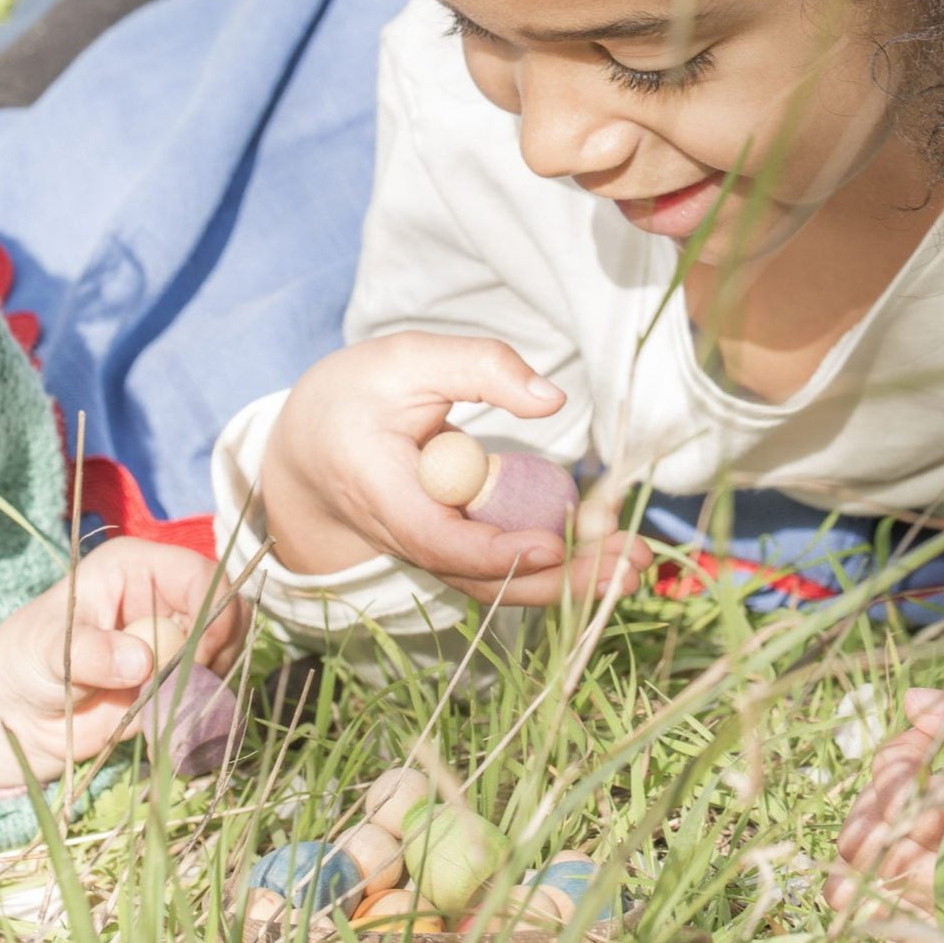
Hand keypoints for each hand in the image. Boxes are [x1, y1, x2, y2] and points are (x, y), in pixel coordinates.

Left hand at [0, 538, 246, 789]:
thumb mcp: (46, 651)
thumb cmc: (23, 661)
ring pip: (228, 654)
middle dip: (217, 653)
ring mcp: (176, 639)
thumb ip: (90, 652)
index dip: (212, 614)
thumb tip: (141, 660)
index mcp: (137, 567)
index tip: (197, 659)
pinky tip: (168, 722)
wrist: (14, 716)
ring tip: (163, 707)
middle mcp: (164, 597)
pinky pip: (213, 692)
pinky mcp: (179, 680)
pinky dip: (202, 710)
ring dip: (209, 685)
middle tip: (182, 689)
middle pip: (229, 613)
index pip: (201, 575)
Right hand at [259, 332, 648, 602]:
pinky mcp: (449, 551)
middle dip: (557, 580)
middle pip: (478, 577)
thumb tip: (553, 398)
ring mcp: (427, 551)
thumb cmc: (355, 394)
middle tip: (630, 564)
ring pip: (496, 583)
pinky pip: (501, 570)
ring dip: (568, 581)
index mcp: (377, 489)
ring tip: (635, 565)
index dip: (492, 550)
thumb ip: (478, 366)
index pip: (433, 538)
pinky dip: (554, 567)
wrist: (308, 446)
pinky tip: (608, 553)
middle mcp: (401, 536)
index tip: (551, 543)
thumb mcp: (406, 359)